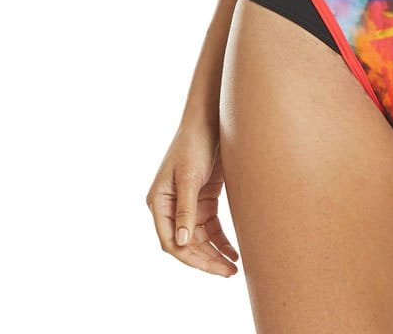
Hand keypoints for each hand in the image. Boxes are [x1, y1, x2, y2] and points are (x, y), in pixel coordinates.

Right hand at [146, 124, 239, 276]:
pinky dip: (220, 239)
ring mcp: (187, 203)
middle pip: (187, 243)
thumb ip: (186, 210)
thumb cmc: (195, 144)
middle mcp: (170, 207)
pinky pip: (210, 226)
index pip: (172, 241)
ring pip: (199, 238)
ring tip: (233, 267)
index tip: (213, 267)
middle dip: (206, 259)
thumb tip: (182, 242)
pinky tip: (233, 251)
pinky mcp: (203, 198)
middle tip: (228, 273)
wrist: (210, 119)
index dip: (191, 258)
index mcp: (158, 203)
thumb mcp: (190, 177)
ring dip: (215, 252)